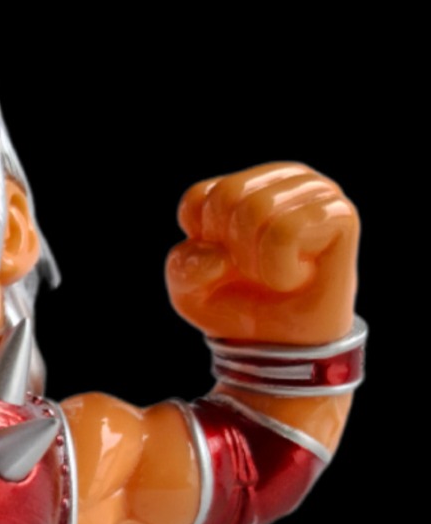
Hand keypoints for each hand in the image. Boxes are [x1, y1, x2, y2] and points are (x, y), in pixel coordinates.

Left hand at [166, 163, 357, 345]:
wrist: (280, 345)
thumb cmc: (238, 305)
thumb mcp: (189, 290)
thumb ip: (183, 266)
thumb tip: (218, 256)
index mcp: (246, 184)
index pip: (198, 198)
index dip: (201, 244)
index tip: (225, 264)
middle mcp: (285, 178)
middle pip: (226, 197)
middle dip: (230, 250)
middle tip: (254, 272)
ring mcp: (317, 191)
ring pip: (256, 210)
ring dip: (255, 262)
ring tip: (276, 274)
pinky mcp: (341, 213)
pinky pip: (285, 231)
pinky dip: (278, 270)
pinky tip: (295, 277)